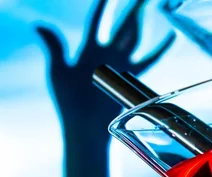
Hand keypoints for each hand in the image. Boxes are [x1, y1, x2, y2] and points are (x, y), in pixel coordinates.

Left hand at [36, 0, 174, 134]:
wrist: (86, 128)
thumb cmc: (68, 103)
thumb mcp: (58, 72)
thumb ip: (54, 46)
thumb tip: (38, 24)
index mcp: (88, 50)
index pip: (98, 19)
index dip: (105, 3)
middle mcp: (107, 54)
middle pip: (121, 24)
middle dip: (132, 7)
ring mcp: (120, 66)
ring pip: (135, 37)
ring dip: (142, 20)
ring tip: (152, 2)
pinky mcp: (131, 79)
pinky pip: (149, 60)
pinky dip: (161, 48)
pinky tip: (172, 35)